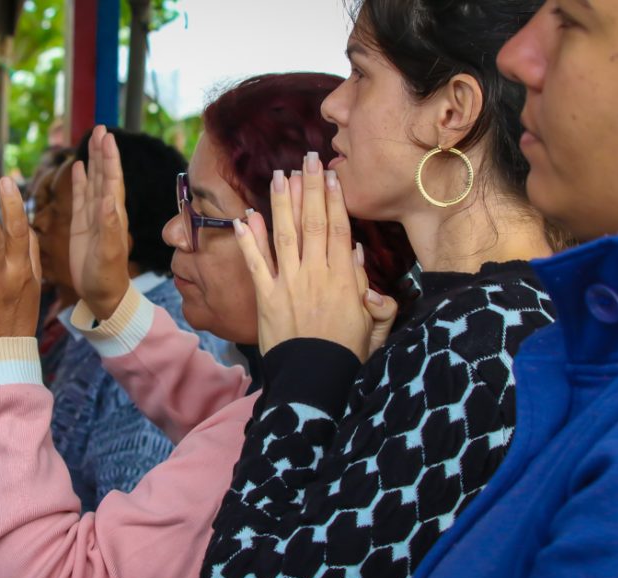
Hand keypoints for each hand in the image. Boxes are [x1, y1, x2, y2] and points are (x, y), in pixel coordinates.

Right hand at [69, 125, 131, 320]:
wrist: (102, 295)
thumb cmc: (107, 278)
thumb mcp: (107, 253)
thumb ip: (108, 226)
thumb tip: (107, 198)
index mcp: (114, 215)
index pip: (112, 180)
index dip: (110, 159)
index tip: (107, 137)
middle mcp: (106, 212)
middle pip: (104, 174)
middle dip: (102, 152)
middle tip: (100, 128)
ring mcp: (93, 217)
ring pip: (93, 181)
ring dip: (93, 160)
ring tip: (91, 138)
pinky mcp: (82, 225)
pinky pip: (81, 196)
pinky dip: (80, 179)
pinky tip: (77, 166)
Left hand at [234, 154, 394, 360]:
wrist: (316, 379)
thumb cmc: (347, 353)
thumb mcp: (373, 323)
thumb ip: (372, 290)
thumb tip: (357, 255)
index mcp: (344, 277)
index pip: (339, 228)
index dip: (334, 199)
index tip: (330, 175)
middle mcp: (316, 273)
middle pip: (313, 222)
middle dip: (309, 188)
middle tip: (306, 159)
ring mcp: (289, 283)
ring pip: (285, 235)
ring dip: (282, 203)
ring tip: (278, 176)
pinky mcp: (267, 298)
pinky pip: (256, 264)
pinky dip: (249, 241)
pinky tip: (244, 218)